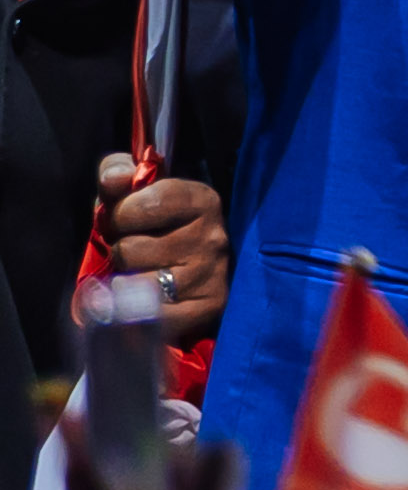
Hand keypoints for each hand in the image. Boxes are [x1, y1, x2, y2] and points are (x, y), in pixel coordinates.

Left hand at [90, 156, 221, 343]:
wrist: (193, 270)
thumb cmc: (157, 227)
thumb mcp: (137, 192)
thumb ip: (118, 174)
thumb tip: (114, 179)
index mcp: (201, 200)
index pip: (147, 204)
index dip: (122, 214)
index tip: (125, 220)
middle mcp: (213, 237)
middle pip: (133, 248)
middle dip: (122, 251)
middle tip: (135, 251)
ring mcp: (212, 275)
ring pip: (137, 284)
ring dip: (128, 282)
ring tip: (141, 275)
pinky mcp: (207, 308)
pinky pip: (151, 315)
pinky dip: (139, 312)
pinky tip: (147, 302)